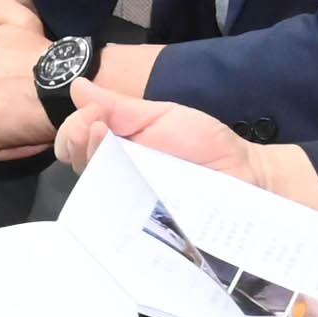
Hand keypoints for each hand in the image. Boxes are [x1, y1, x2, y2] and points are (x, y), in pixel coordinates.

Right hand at [54, 79, 317, 208]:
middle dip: (79, 142)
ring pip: (91, 191)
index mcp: (114, 145)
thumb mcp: (162, 115)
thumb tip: (77, 86)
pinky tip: (126, 189)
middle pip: (75, 162)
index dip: (74, 128)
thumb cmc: (204, 145)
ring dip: (95, 166)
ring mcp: (125, 203)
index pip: (73, 138)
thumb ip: (120, 106)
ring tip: (115, 153)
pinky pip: (116, 222)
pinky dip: (114, 204)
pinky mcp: (142, 230)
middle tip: (101, 131)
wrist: (244, 176)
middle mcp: (113, 174)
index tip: (94, 120)